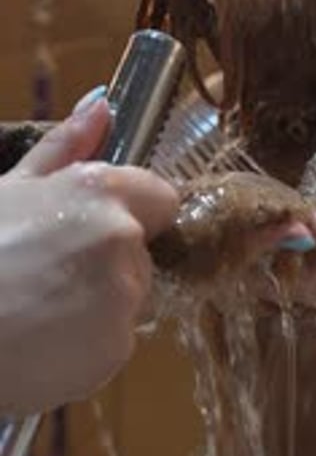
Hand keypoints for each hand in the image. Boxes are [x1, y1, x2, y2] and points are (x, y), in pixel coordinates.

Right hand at [0, 95, 177, 414]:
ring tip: (37, 310)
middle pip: (140, 254)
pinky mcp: (116, 351)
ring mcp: (124, 299)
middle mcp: (122, 240)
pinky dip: (88, 347)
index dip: (134, 213)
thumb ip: (63, 147)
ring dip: (98, 307)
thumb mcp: (9, 188)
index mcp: (100, 191)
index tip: (92, 229)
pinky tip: (43, 343)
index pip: (162, 199)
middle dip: (107, 262)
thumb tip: (102, 104)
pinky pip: (114, 343)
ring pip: (129, 301)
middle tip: (47, 274)